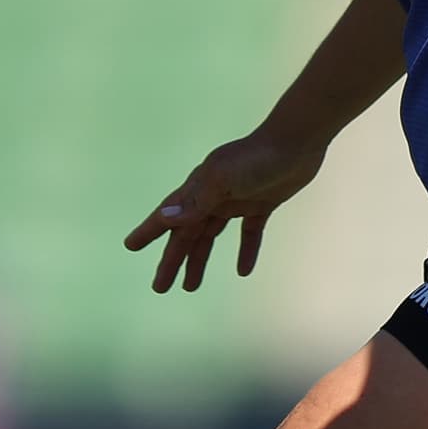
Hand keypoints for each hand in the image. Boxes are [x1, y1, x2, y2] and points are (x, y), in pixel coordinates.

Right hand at [124, 131, 325, 293]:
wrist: (297, 141)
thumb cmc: (257, 158)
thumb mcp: (223, 179)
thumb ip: (196, 200)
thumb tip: (165, 217)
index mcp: (198, 189)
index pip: (167, 215)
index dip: (148, 231)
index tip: (130, 247)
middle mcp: (212, 195)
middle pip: (186, 234)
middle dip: (172, 260)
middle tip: (159, 287)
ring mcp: (236, 200)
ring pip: (211, 236)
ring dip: (199, 259)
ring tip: (190, 286)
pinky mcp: (261, 203)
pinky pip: (248, 233)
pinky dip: (245, 250)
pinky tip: (243, 270)